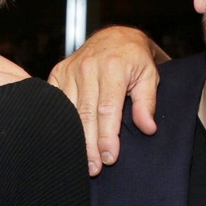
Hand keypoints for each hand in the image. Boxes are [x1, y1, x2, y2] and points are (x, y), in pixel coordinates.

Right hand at [46, 26, 165, 174]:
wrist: (115, 36)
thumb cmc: (134, 59)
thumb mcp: (149, 76)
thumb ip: (147, 103)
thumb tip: (148, 128)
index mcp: (112, 68)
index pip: (107, 110)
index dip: (107, 137)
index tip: (109, 158)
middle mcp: (87, 68)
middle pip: (85, 115)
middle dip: (89, 145)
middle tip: (93, 169)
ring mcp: (70, 70)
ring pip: (69, 112)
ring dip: (73, 139)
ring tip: (81, 162)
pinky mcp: (58, 73)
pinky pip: (55, 102)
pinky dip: (58, 122)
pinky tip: (63, 140)